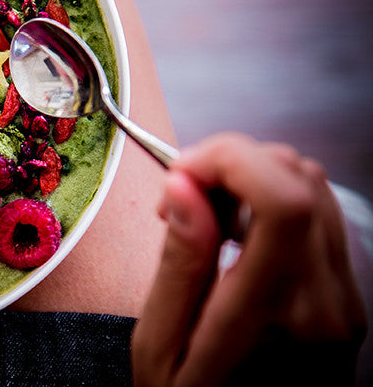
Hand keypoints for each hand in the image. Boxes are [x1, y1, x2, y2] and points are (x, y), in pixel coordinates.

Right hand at [132, 133, 366, 385]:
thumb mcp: (160, 348)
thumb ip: (179, 263)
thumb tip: (183, 184)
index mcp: (277, 315)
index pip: (283, 196)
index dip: (229, 159)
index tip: (179, 174)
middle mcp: (326, 303)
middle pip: (301, 178)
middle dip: (234, 161)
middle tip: (182, 195)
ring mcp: (345, 302)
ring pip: (316, 188)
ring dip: (254, 177)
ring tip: (204, 215)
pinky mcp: (346, 301)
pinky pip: (320, 218)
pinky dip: (275, 201)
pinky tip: (234, 232)